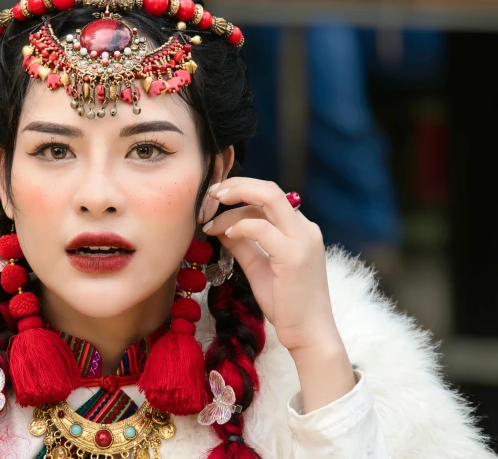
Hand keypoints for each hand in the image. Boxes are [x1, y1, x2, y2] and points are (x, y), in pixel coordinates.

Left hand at [203, 177, 339, 353]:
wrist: (308, 334)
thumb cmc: (286, 304)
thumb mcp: (258, 267)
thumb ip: (242, 245)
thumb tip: (220, 227)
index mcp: (300, 229)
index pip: (268, 197)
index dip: (240, 192)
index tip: (214, 200)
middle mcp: (305, 228)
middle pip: (269, 188)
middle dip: (236, 185)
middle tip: (210, 193)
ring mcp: (303, 239)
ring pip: (268, 198)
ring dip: (234, 201)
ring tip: (210, 218)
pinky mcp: (294, 255)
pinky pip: (262, 228)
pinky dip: (239, 226)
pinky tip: (225, 235)